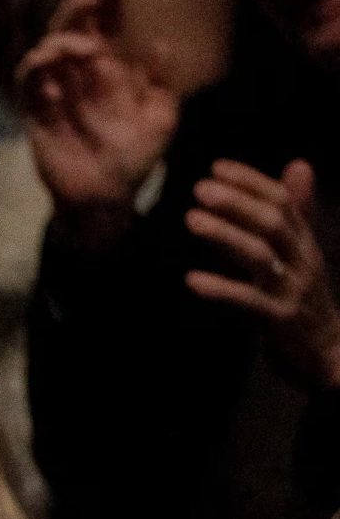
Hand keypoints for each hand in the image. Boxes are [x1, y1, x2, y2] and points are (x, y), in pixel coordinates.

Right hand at [17, 0, 178, 245]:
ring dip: (60, 42)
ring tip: (84, 49)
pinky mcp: (36, 116)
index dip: (106, 3)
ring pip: (44, 52)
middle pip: (68, 30)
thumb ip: (162, 80)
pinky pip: (27, 86)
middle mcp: (79, 76)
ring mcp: (55, 94)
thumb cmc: (135, 158)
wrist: (109, 197)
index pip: (104, 27)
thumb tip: (159, 41)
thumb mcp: (162, 116)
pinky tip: (56, 78)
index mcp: (110, 71)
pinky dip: (36, 73)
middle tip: (90, 2)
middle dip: (76, 10)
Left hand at [186, 158, 339, 390]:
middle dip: (236, 202)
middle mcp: (302, 260)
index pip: (282, 202)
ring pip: (260, 255)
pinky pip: (249, 301)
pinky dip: (221, 288)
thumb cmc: (305, 299)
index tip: (217, 167)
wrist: (328, 354)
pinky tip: (192, 279)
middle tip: (200, 188)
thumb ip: (295, 213)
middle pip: (272, 223)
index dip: (251, 182)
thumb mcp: (301, 252)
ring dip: (225, 235)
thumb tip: (298, 163)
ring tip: (191, 220)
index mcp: (304, 242)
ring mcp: (292, 290)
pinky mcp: (280, 320)